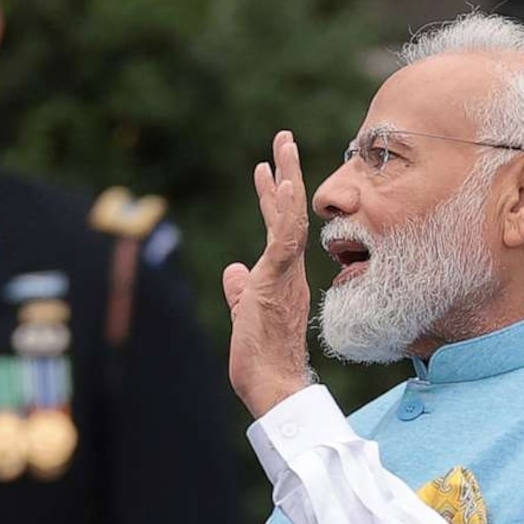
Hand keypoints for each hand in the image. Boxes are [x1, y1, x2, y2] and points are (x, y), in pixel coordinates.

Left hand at [222, 130, 316, 415]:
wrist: (274, 386)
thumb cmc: (262, 360)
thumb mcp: (245, 315)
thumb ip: (240, 291)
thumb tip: (232, 270)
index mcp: (283, 277)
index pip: (280, 228)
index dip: (274, 196)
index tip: (268, 168)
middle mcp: (291, 271)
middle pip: (290, 214)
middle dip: (286, 173)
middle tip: (283, 137)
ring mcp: (287, 276)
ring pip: (291, 219)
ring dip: (287, 179)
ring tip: (283, 145)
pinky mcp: (277, 283)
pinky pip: (286, 242)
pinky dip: (286, 211)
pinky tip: (285, 184)